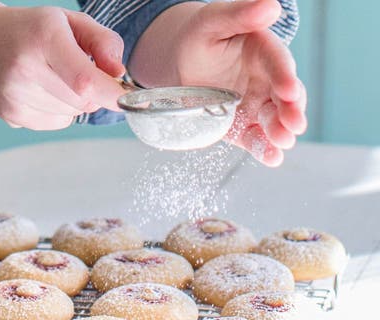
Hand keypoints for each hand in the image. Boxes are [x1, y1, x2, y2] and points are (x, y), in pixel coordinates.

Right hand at [0, 5, 126, 129]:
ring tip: (51, 76)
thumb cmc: (28, 30)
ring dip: (74, 100)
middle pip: (83, 100)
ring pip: (72, 114)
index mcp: (43, 37)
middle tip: (75, 69)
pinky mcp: (11, 115)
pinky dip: (58, 110)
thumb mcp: (67, 20)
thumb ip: (103, 41)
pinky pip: (57, 123)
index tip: (127, 98)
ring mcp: (15, 96)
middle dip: (92, 90)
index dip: (112, 94)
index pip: (85, 79)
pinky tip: (40, 90)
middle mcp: (25, 68)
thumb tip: (119, 73)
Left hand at [129, 0, 306, 166]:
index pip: (278, 64)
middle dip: (290, 112)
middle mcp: (266, 80)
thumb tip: (270, 6)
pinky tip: (272, 158)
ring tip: (282, 143)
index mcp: (263, 51)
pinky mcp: (242, 125)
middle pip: (284, 97)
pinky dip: (264, 150)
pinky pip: (255, 138)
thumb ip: (238, 14)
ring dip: (280, 133)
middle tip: (294, 125)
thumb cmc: (198, 37)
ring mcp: (256, 105)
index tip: (289, 90)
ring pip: (273, 121)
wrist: (179, 62)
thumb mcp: (212, 21)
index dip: (285, 77)